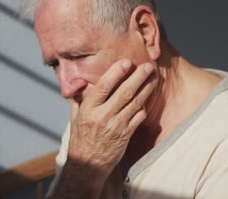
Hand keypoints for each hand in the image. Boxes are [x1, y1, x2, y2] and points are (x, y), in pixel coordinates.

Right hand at [67, 59, 156, 176]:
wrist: (87, 164)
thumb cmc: (81, 137)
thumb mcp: (74, 116)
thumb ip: (77, 97)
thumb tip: (78, 79)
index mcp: (88, 109)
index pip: (103, 86)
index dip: (116, 72)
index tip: (126, 62)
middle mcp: (102, 116)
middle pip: (124, 92)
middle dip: (138, 77)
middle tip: (148, 66)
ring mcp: (115, 126)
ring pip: (135, 103)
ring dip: (146, 89)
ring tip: (154, 78)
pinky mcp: (125, 135)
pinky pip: (138, 118)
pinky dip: (144, 107)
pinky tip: (149, 98)